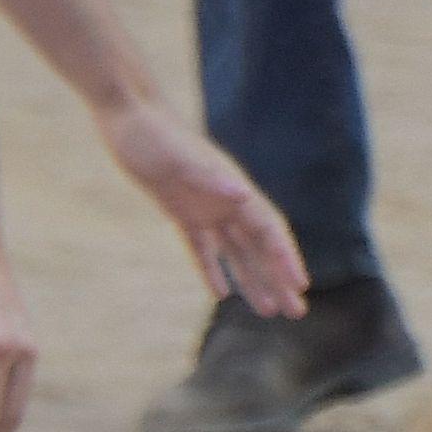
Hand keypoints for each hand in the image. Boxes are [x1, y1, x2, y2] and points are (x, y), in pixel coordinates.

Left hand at [95, 99, 305, 317]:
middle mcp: (226, 201)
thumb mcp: (179, 157)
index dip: (285, 258)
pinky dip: (213, 271)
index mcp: (233, 189)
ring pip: (237, 254)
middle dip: (279, 279)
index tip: (301, 285)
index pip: (268, 231)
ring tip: (269, 311)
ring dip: (254, 282)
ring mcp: (205, 208)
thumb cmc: (154, 135)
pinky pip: (203, 249)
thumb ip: (210, 177)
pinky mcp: (182, 213)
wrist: (130, 119)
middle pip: (260, 248)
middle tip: (297, 312)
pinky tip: (222, 294)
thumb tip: (243, 194)